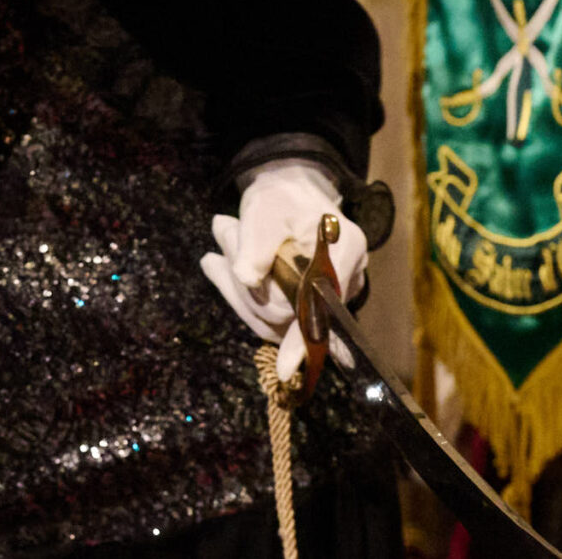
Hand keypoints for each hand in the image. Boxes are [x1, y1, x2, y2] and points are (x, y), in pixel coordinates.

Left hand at [197, 158, 367, 382]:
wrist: (288, 193)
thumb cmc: (280, 197)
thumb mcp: (264, 209)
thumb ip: (256, 243)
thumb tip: (247, 279)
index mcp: (344, 250)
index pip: (323, 303)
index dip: (303, 337)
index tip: (286, 369)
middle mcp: (344, 280)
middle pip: (291, 314)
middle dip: (244, 281)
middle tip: (222, 227)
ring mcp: (327, 299)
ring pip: (275, 320)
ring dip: (237, 287)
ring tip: (223, 234)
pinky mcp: (305, 308)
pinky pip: (268, 317)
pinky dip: (239, 293)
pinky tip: (217, 265)